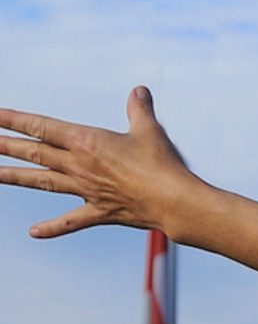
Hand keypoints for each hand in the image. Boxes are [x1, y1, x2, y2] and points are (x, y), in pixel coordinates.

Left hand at [0, 87, 200, 239]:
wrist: (174, 201)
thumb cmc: (163, 164)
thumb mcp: (150, 131)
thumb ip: (139, 110)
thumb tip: (139, 91)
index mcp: (87, 141)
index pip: (42, 127)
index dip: (14, 120)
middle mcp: (79, 165)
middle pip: (33, 152)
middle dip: (4, 145)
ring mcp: (85, 189)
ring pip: (41, 181)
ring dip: (13, 176)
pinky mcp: (99, 211)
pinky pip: (71, 220)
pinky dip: (52, 227)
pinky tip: (33, 232)